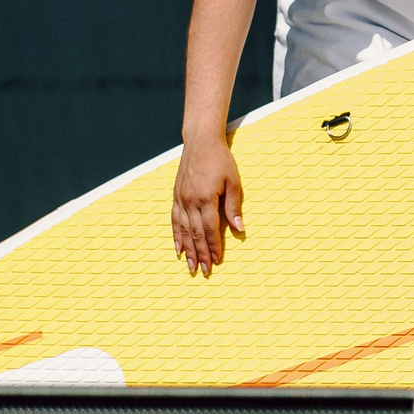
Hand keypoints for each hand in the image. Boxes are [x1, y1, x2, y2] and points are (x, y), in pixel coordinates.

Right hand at [171, 126, 245, 274]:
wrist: (201, 143)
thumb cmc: (221, 160)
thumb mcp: (233, 182)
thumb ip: (234, 206)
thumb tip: (240, 229)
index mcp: (206, 198)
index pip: (210, 229)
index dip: (214, 246)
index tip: (217, 260)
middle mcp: (190, 201)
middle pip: (196, 233)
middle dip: (200, 253)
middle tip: (204, 271)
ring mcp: (180, 199)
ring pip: (183, 230)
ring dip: (188, 250)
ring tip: (191, 266)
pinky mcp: (176, 196)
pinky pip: (174, 221)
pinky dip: (176, 236)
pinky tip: (178, 249)